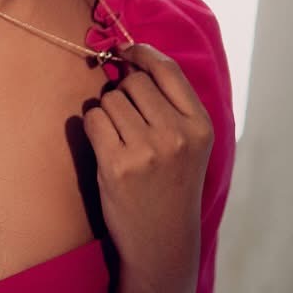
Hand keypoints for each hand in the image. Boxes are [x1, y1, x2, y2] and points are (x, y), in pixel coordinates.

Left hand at [80, 41, 214, 288]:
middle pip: (133, 82)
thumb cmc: (171, 188)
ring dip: (107, 112)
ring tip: (120, 141)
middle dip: (123, 93)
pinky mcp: (118, 164)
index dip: (142, 53)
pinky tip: (105, 148)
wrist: (162, 241)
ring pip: (110, 99)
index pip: (168, 70)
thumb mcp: (189, 145)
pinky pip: (92, 119)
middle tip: (127, 121)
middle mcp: (177, 135)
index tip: (126, 51)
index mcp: (200, 126)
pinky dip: (93, 127)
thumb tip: (131, 58)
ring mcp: (147, 150)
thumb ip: (170, 105)